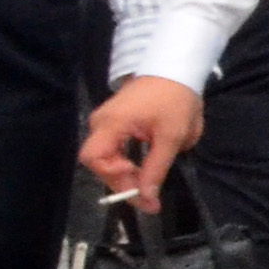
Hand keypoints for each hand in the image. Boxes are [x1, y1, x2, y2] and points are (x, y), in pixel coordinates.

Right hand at [81, 76, 203, 202]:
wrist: (176, 70)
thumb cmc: (176, 100)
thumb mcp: (171, 137)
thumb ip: (156, 168)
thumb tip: (146, 197)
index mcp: (111, 122)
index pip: (93, 157)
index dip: (111, 175)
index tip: (137, 184)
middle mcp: (101, 123)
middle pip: (98, 161)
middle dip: (121, 182)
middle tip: (148, 199)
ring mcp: (105, 122)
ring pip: (105, 158)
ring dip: (123, 175)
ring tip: (146, 189)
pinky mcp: (113, 123)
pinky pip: (112, 150)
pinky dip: (124, 163)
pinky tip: (140, 172)